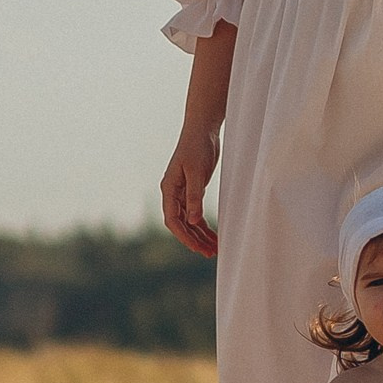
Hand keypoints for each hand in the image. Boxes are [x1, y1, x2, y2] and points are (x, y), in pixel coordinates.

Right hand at [160, 129, 218, 258]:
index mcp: (169, 189)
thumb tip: (193, 220)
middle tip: (209, 253)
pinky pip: (196, 213)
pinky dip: (204, 225)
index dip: (184, 236)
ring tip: (214, 249)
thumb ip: (194, 196)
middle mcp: (173, 193)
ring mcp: (182, 193)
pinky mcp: (193, 190)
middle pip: (180, 224)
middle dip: (193, 240)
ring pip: (189, 221)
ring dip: (200, 235)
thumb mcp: (197, 172)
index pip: (173, 219)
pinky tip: (213, 235)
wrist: (202, 130)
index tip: (198, 248)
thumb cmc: (197, 147)